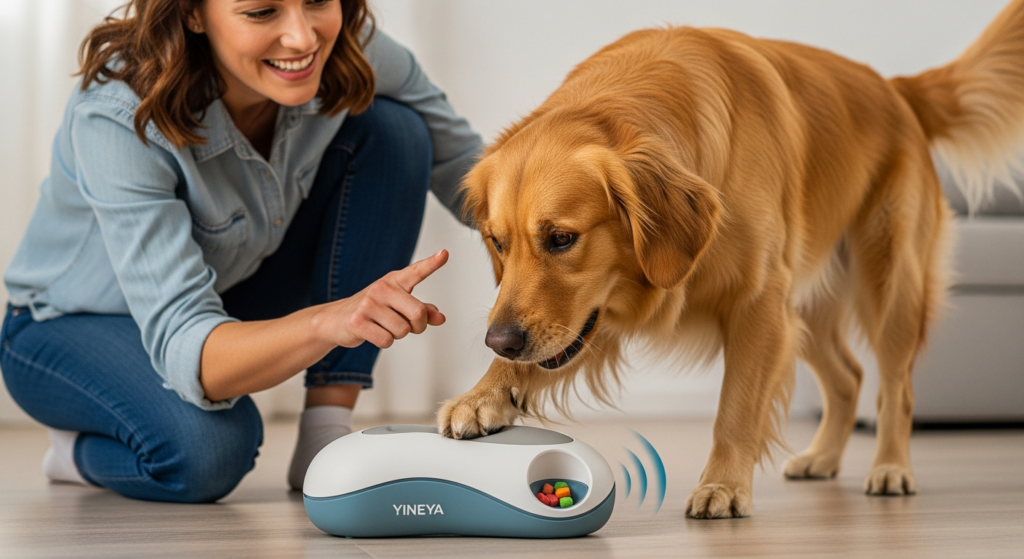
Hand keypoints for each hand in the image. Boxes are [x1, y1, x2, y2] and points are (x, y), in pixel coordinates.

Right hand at [315, 250, 448, 348]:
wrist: (336, 320)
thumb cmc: (372, 311)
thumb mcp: (398, 306)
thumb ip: (422, 310)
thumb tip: (441, 318)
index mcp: (394, 281)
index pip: (416, 272)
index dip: (432, 264)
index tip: (444, 254)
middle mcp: (382, 288)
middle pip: (418, 313)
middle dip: (418, 326)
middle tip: (409, 327)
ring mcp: (368, 304)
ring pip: (402, 330)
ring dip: (398, 335)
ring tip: (384, 326)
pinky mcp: (358, 321)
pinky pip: (386, 340)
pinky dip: (384, 342)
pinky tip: (373, 333)